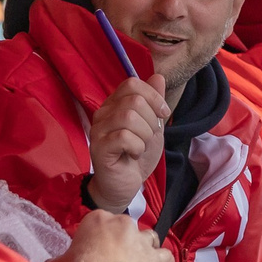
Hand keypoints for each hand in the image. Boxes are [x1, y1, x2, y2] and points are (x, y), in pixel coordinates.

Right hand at [45, 209, 172, 261]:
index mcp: (97, 219)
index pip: (99, 222)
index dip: (98, 237)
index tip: (95, 250)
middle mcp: (121, 223)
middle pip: (125, 228)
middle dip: (122, 240)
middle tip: (115, 258)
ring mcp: (140, 238)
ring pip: (148, 237)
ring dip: (145, 246)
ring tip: (140, 260)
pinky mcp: (154, 256)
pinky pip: (165, 254)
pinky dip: (164, 261)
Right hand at [85, 76, 168, 211]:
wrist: (125, 185)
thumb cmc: (136, 155)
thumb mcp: (152, 126)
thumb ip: (154, 102)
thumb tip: (158, 76)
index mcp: (114, 104)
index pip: (132, 83)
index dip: (153, 97)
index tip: (162, 114)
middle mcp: (102, 113)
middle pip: (134, 100)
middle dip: (151, 121)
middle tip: (148, 138)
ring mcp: (98, 130)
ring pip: (129, 117)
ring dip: (144, 135)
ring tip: (141, 147)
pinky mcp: (99, 147)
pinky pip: (124, 137)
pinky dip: (137, 147)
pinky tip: (134, 155)